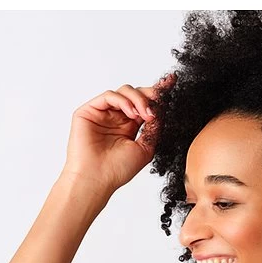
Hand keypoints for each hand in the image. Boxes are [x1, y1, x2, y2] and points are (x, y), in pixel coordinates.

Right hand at [60, 72, 176, 191]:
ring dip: (139, 99)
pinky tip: (131, 113)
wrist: (97, 179)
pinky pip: (109, 96)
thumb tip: (161, 110)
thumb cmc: (118, 170)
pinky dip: (123, 100)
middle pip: (136, 94)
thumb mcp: (146, 147)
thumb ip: (154, 128)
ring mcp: (103, 113)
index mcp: (130, 126)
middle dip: (151, 94)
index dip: (158, 93)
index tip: (171, 83)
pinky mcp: (89, 111)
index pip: (145, 105)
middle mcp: (117, 117)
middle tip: (160, 99)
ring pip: (124, 91)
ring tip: (145, 115)